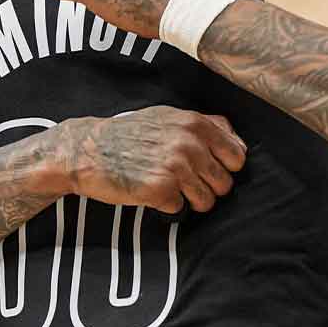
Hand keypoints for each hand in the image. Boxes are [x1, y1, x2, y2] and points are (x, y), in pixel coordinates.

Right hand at [61, 107, 246, 213]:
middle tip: (184, 183)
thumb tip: (240, 144)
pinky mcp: (160, 190)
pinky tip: (151, 192)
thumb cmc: (129, 134)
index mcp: (196, 125)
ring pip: (207, 201)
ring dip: (189, 200)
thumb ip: (207, 126)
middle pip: (225, 184)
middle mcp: (190, 145)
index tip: (207, 170)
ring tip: (168, 188)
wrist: (86, 150)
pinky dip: (167, 206)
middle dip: (208, 188)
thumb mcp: (169, 117)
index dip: (224, 168)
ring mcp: (176, 168)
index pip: (238, 157)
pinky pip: (180, 209)